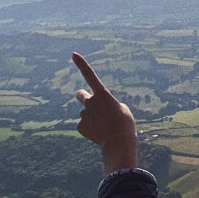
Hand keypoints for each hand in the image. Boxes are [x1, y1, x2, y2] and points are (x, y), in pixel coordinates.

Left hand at [72, 53, 137, 173]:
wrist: (118, 143)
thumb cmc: (125, 125)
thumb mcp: (122, 110)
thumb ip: (109, 105)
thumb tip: (100, 111)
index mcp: (102, 94)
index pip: (90, 75)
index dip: (81, 64)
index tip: (73, 54)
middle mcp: (90, 102)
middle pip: (80, 94)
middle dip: (82, 96)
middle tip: (90, 103)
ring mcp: (83, 114)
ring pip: (86, 114)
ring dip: (92, 118)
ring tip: (104, 127)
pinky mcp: (80, 127)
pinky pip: (84, 126)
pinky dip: (90, 130)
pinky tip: (98, 135)